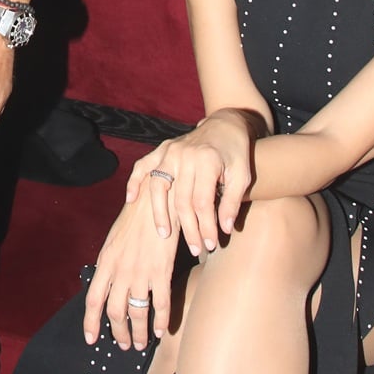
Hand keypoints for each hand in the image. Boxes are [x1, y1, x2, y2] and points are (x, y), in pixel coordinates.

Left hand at [83, 193, 179, 349]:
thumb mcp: (115, 239)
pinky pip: (160, 304)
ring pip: (137, 313)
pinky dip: (161, 321)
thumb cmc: (137, 217)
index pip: (93, 299)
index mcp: (106, 262)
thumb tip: (106, 281)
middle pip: (115, 312)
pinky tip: (161, 331)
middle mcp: (120, 271)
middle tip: (125, 345)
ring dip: (139, 333)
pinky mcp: (161, 271)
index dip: (91, 322)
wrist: (158, 198)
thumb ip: (110, 262)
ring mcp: (141, 273)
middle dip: (119, 333)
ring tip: (142, 344)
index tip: (91, 339)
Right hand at [125, 111, 254, 257]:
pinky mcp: (162, 149)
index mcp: (207, 161)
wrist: (225, 125)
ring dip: (159, 212)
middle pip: (181, 200)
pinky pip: (143, 165)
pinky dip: (135, 182)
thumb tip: (224, 230)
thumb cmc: (236, 154)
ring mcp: (170, 150)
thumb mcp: (242, 176)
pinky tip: (131, 200)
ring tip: (164, 235)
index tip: (211, 244)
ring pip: (158, 186)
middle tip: (195, 249)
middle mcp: (185, 155)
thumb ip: (233, 202)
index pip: (202, 202)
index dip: (206, 226)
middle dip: (188, 228)